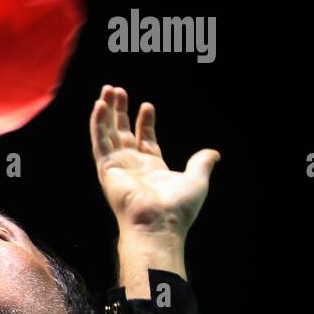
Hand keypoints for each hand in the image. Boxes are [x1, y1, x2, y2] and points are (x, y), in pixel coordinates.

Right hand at [90, 85, 218, 236]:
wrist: (160, 223)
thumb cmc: (178, 208)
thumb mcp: (196, 179)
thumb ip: (201, 163)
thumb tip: (214, 154)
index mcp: (151, 167)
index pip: (144, 138)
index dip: (144, 121)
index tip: (147, 105)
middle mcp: (132, 165)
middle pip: (122, 132)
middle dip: (120, 111)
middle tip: (117, 90)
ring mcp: (118, 166)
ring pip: (108, 132)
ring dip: (107, 112)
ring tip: (107, 91)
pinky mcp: (107, 168)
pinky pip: (100, 141)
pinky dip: (98, 123)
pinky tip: (99, 106)